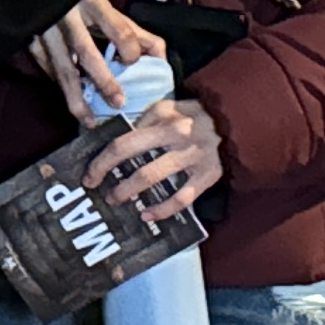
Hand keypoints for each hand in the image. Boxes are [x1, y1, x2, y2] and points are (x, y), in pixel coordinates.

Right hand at [27, 0, 159, 107]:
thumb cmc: (81, 1)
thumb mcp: (108, 9)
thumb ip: (135, 33)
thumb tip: (160, 60)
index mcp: (94, 3)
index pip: (119, 30)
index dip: (130, 52)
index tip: (131, 64)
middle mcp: (69, 16)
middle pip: (88, 52)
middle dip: (104, 81)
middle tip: (118, 104)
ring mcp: (46, 30)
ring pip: (63, 69)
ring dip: (77, 97)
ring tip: (90, 121)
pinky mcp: (30, 40)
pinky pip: (47, 69)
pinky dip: (59, 87)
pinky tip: (71, 100)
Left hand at [83, 91, 224, 226]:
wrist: (235, 122)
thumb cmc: (192, 116)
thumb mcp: (167, 108)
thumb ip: (144, 122)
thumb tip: (118, 144)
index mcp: (162, 119)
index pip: (123, 141)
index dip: (102, 160)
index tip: (90, 174)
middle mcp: (176, 136)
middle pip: (132, 157)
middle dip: (109, 176)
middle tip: (98, 189)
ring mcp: (192, 157)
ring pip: (152, 177)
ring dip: (129, 191)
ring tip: (116, 200)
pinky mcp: (208, 175)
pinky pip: (181, 198)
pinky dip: (162, 210)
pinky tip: (146, 215)